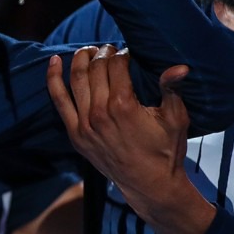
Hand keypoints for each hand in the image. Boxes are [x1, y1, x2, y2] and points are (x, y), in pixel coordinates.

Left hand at [47, 44, 214, 233]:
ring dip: (80, 60)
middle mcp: (99, 113)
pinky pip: (59, 100)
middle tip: (110, 49)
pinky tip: (53, 60)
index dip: (123, 55)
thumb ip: (172, 89)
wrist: (149, 184)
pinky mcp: (74, 133)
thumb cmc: (166, 149)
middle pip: (95, 70)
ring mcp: (83, 124)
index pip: (116, 66)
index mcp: (123, 106)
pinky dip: (53, 78)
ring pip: (76, 80)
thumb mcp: (175, 118)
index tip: (129, 54)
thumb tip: (179, 66)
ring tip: (89, 51)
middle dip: (103, 54)